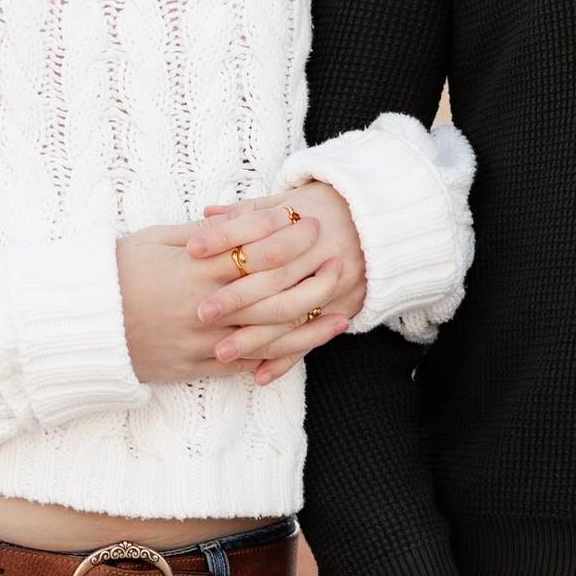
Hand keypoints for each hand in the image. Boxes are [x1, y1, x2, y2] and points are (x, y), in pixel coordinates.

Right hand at [117, 205, 343, 385]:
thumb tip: (244, 217)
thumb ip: (203, 232)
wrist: (79, 326)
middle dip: (310, 275)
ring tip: (341, 308)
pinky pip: (246, 364)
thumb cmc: (116, 272)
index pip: (253, 250)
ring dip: (309, 321)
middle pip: (271, 292)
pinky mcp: (196, 368)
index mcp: (192, 270)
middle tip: (339, 258)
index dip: (286, 235)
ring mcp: (201, 343)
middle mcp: (202, 308)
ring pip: (268, 334)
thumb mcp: (155, 239)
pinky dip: (279, 356)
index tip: (310, 221)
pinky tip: (306, 345)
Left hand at [188, 183, 367, 384]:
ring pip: (292, 315)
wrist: (385, 221)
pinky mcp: (348, 306)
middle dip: (237, 297)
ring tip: (221, 350)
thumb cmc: (328, 206)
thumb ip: (251, 211)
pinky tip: (260, 375)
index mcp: (309, 221)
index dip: (226, 240)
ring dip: (256, 337)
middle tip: (200, 312)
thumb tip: (206, 215)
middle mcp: (325, 254)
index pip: (260, 233)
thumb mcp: (293, 200)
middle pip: (275, 279)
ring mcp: (339, 284)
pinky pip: (314, 337)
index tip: (191, 250)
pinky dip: (288, 359)